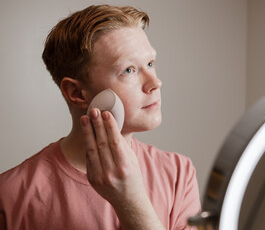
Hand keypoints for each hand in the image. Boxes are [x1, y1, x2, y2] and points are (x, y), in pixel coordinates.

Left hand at [80, 109, 164, 229]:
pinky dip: (87, 143)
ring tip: (85, 118)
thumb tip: (114, 125)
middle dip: (96, 125)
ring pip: (91, 149)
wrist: (127, 200)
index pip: (115, 142)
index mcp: (124, 166)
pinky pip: (88, 158)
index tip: (106, 113)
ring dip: (87, 132)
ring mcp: (99, 176)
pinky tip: (86, 132)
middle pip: (101, 144)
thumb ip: (122, 144)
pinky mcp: (92, 178)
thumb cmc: (133, 177)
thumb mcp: (133, 160)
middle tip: (93, 111)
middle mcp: (111, 172)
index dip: (109, 126)